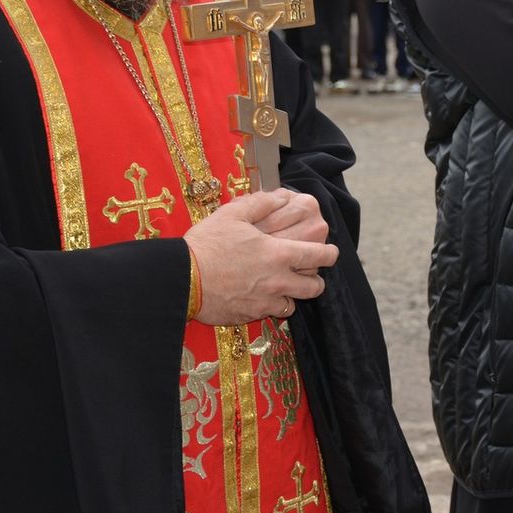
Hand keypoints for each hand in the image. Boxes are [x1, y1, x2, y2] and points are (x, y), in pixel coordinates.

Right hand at [185, 189, 337, 325]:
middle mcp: (277, 280)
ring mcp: (265, 301)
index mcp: (278, 253)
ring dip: (295, 294)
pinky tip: (265, 297)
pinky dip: (274, 306)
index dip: (329, 254)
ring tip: (287, 285)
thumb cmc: (207, 243)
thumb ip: (261, 203)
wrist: (182, 278)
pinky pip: (273, 314)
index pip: (318, 256)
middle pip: (314, 286)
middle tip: (311, 272)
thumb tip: (281, 197)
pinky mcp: (250, 315)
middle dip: (317, 279)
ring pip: (295, 304)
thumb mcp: (232, 213)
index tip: (330, 252)